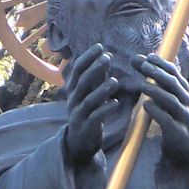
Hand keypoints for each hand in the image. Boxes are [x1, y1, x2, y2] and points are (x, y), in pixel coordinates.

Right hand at [63, 44, 118, 166]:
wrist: (80, 141)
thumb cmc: (87, 112)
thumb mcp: (90, 92)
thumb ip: (97, 77)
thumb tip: (106, 56)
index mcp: (73, 88)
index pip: (77, 69)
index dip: (87, 57)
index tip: (100, 47)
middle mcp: (74, 100)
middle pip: (81, 82)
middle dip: (94, 69)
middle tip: (107, 58)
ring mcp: (78, 114)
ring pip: (88, 100)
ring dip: (102, 90)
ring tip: (115, 81)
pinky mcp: (86, 127)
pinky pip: (95, 117)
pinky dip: (105, 109)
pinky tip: (115, 103)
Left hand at [135, 54, 188, 169]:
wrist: (187, 146)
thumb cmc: (173, 117)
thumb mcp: (165, 97)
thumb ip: (152, 80)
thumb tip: (137, 59)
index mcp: (183, 91)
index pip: (175, 73)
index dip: (162, 64)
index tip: (149, 57)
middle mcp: (186, 102)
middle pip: (174, 84)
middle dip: (159, 73)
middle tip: (143, 67)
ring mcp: (183, 117)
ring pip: (172, 101)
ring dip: (156, 91)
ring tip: (142, 85)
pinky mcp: (178, 132)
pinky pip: (167, 120)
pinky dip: (156, 111)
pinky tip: (145, 105)